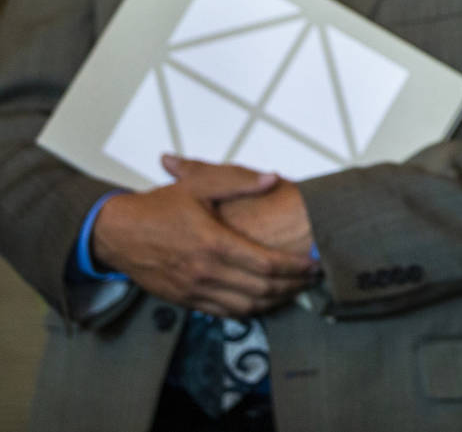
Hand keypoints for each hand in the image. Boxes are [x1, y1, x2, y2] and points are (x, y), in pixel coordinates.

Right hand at [91, 157, 318, 316]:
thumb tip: (273, 179)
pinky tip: (264, 300)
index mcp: (213, 243)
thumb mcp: (199, 184)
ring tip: (295, 290)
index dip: (295, 267)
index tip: (314, 262)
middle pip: (261, 290)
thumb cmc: (158, 206)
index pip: (266, 264)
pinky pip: (224, 313)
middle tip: (313, 278)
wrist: (117, 233)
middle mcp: (205, 272)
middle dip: (293, 286)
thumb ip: (239, 181)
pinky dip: (249, 310)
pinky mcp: (184, 301)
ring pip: (245, 307)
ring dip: (275, 302)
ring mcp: (194, 290)